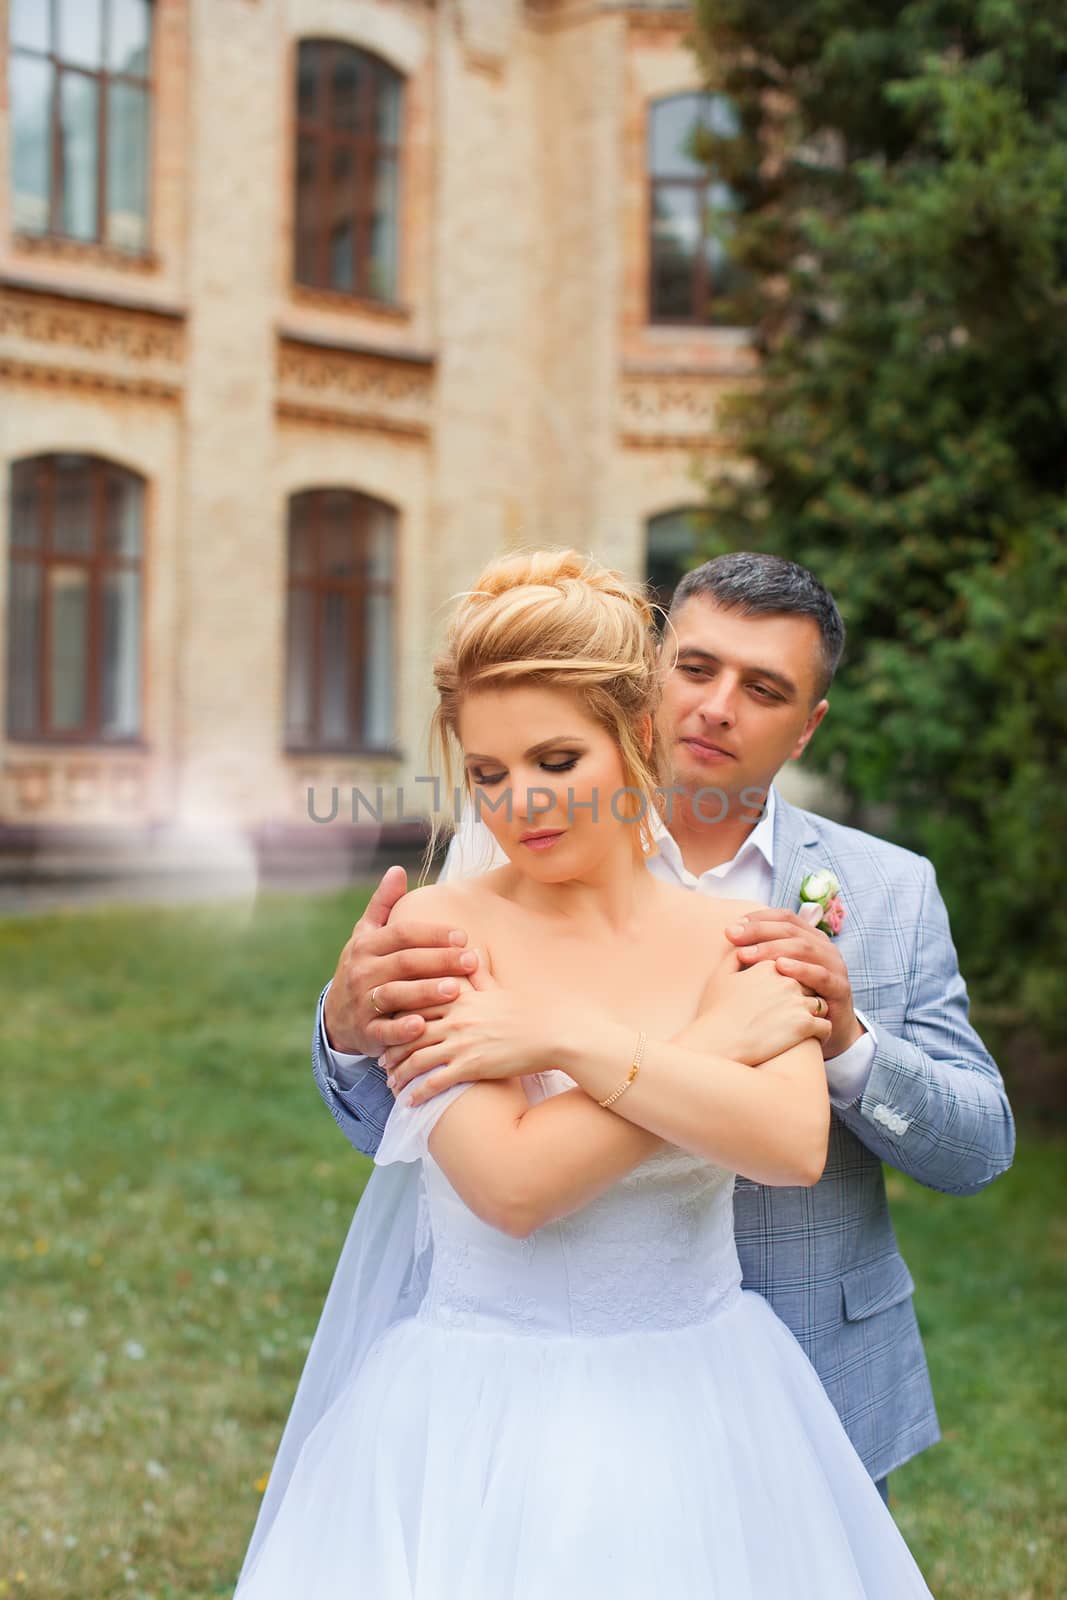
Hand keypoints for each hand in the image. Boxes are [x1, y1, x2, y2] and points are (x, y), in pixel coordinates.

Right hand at [321, 865, 478, 1056]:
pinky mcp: (365, 1032)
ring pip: (395, 994)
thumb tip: (397, 870)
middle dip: (440, 961)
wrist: (336, 1016)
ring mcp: (362, 1003)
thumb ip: (383, 904)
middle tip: (472, 960)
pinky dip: (400, 1030)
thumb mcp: (366, 936)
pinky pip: (383, 1032)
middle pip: (404, 962)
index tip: (463, 936)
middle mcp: (362, 972)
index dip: (432, 934)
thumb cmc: (364, 968)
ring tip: (456, 990)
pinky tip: (421, 1026)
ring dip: (425, 992)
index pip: (402, 934)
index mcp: (366, 946)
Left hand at [380, 957, 583, 1105]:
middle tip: (382, 1061)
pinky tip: (409, 1100)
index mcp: (459, 998)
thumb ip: (477, 972)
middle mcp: (455, 1019)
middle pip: (409, 1033)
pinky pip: (434, 1081)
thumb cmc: (526, 1011)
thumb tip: (470, 951)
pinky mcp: (471, 1066)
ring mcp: (461, 1043)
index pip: (416, 1004)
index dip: (396, 1017)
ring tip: (391, 1083)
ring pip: (416, 1059)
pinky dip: (417, 1092)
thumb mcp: (497, 987)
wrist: (551, 1032)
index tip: (388, 1027)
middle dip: (392, 1049)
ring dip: (399, 1073)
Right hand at [679, 958, 831, 1065]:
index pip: (792, 965)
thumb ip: (734, 956)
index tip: (787, 992)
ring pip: (821, 1004)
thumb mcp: (720, 977)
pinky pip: (826, 1027)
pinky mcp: (805, 1026)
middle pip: (810, 982)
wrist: (717, 1043)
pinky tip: (813, 1039)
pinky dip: (822, 1033)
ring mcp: (798, 1002)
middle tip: (800, 1008)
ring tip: (808, 1025)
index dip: (792, 978)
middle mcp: (788, 980)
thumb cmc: (714, 1012)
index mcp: (769, 966)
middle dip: (807, 993)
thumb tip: (743, 945)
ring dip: (816, 1013)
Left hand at [725, 909, 863, 1059]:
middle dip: (759, 931)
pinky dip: (800, 969)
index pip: (785, 917)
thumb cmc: (797, 998)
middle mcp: (824, 947)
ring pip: (804, 948)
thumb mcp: (780, 973)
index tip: (732, 926)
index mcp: (810, 937)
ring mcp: (834, 966)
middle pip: (791, 930)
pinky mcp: (840, 989)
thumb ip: (762, 954)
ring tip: (746, 954)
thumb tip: (730, 936)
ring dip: (773, 948)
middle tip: (731, 935)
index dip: (758, 918)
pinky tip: (780, 967)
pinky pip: (820, 975)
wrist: (832, 1030)